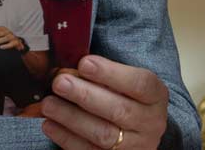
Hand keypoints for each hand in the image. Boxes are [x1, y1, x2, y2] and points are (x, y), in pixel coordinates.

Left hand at [0, 24, 26, 52]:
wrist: (17, 43)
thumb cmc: (7, 37)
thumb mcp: (0, 32)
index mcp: (3, 29)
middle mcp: (8, 32)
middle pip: (0, 33)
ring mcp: (12, 37)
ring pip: (5, 38)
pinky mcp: (16, 42)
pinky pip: (11, 44)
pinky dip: (6, 45)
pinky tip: (1, 47)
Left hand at [41, 56, 167, 149]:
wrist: (139, 131)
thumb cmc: (127, 97)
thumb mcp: (127, 82)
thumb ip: (104, 75)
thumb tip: (70, 67)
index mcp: (156, 96)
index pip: (139, 83)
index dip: (111, 73)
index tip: (84, 63)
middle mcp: (151, 123)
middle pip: (119, 110)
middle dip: (85, 95)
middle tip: (59, 82)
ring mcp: (135, 146)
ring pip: (103, 135)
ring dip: (72, 118)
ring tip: (49, 104)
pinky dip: (67, 138)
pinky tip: (50, 125)